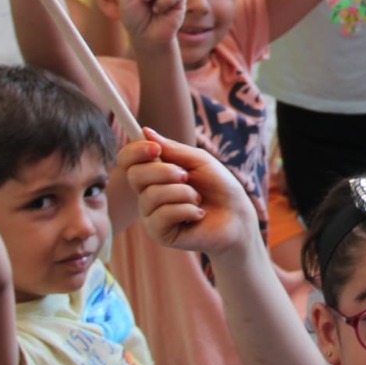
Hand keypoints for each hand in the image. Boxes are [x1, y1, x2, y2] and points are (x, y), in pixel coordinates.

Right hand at [122, 132, 259, 255]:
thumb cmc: (219, 186)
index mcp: (154, 173)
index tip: (155, 149)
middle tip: (186, 176)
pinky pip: (163, 215)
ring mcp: (151, 214)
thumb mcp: (198, 160)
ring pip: (152, 195)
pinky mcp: (159, 233)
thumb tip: (145, 131)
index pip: (128, 160)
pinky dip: (187, 210)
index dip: (135, 151)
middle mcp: (147, 193)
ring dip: (183, 193)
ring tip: (198, 199)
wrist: (237, 216)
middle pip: (135, 175)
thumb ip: (172, 149)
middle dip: (164, 172)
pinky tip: (198, 214)